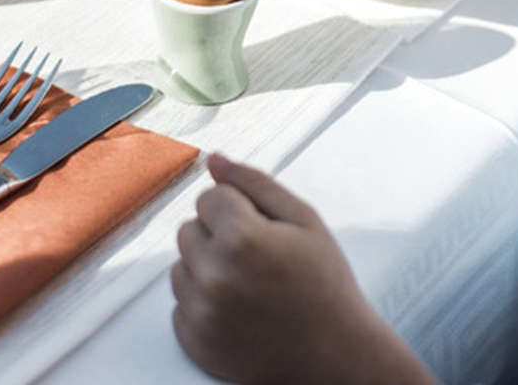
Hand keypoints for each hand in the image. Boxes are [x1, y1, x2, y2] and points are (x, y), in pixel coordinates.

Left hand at [171, 154, 433, 384]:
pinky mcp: (195, 342)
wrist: (337, 358)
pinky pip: (179, 305)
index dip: (237, 210)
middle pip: (188, 230)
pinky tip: (238, 311)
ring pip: (181, 266)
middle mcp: (214, 277)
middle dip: (218, 238)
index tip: (264, 233)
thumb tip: (212, 160)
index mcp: (242, 239)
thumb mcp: (304, 221)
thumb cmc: (325, 284)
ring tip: (249, 287)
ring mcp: (202, 314)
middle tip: (258, 261)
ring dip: (207, 270)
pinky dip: (202, 305)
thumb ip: (254, 183)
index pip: (208, 197)